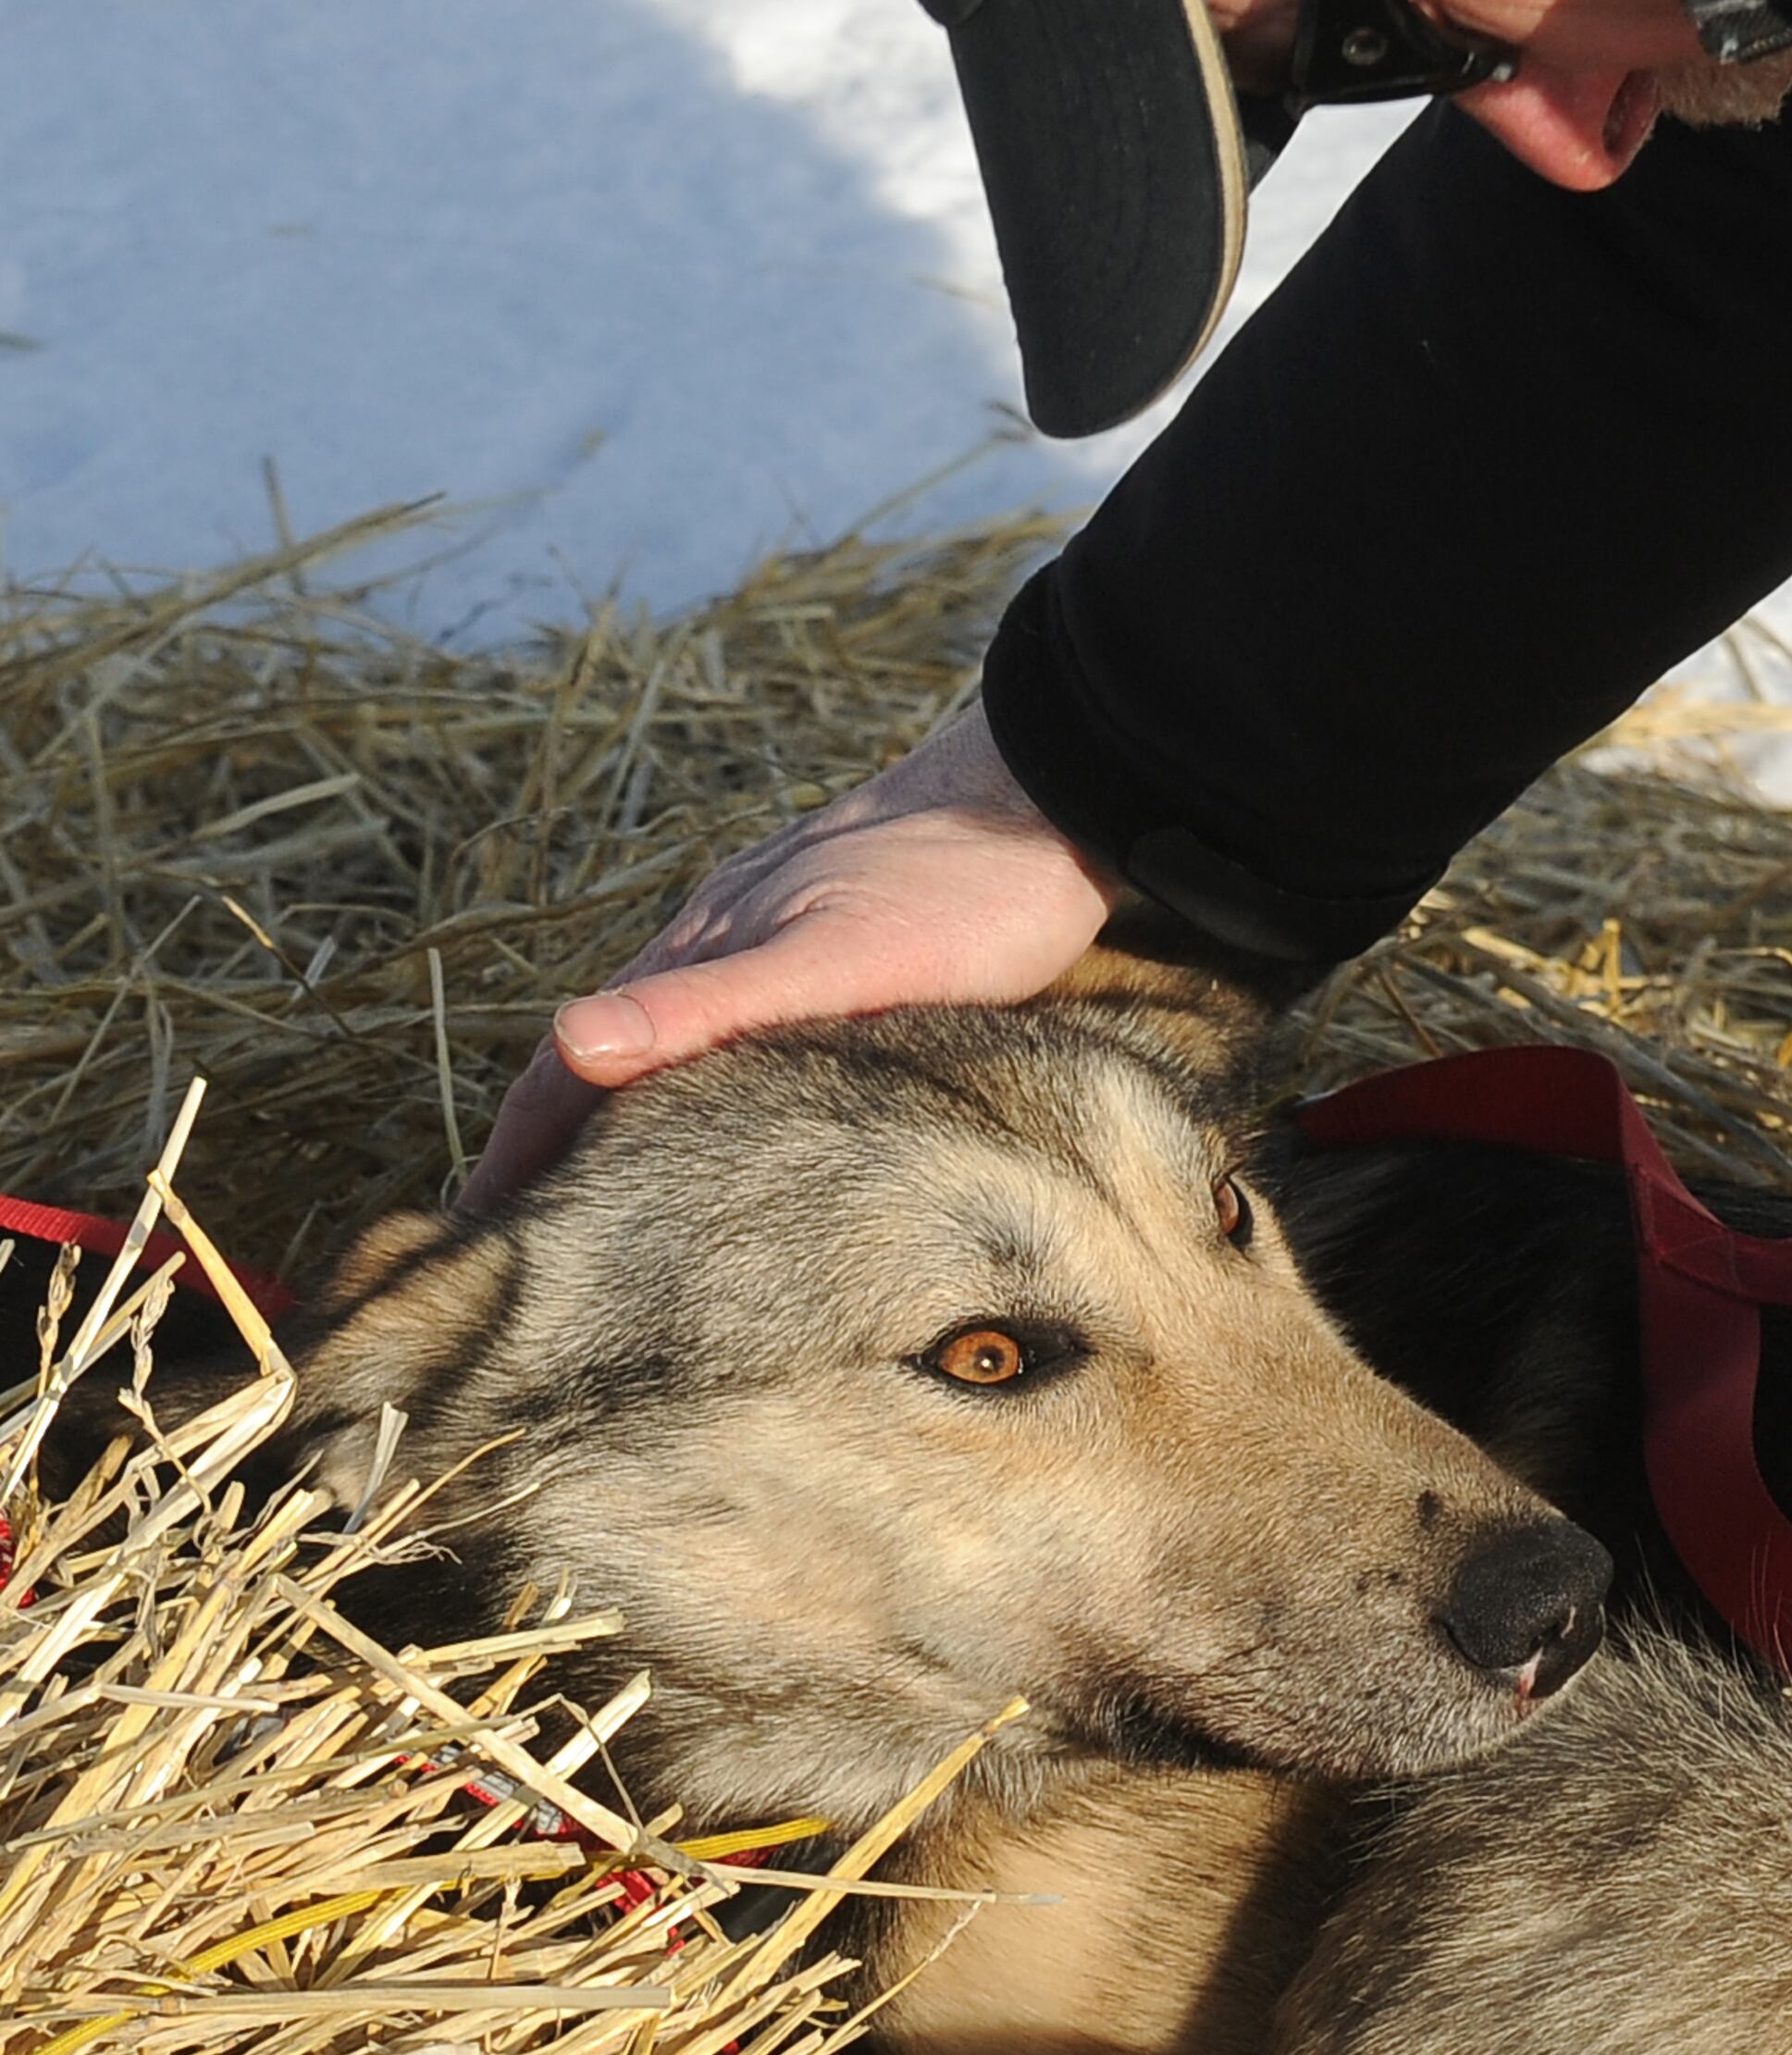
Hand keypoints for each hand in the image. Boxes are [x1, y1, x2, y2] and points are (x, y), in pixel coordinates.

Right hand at [462, 706, 1117, 1207]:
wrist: (1052, 798)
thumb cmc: (962, 888)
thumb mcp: (835, 957)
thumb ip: (708, 1003)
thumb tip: (573, 1043)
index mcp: (698, 956)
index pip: (570, 1070)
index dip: (518, 1155)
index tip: (476, 1243)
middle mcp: (719, 951)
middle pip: (605, 1066)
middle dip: (555, 1156)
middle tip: (522, 1256)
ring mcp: (774, 950)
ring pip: (672, 1054)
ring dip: (626, 1131)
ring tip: (604, 1216)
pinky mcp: (837, 958)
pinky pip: (742, 1043)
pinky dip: (707, 1101)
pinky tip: (733, 1134)